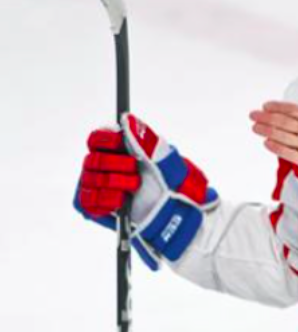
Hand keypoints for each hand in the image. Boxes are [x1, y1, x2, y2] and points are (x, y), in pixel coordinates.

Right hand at [74, 114, 218, 269]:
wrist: (175, 212)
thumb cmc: (170, 183)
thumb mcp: (165, 160)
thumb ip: (146, 140)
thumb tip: (128, 119)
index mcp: (118, 150)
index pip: (97, 138)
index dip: (106, 139)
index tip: (120, 142)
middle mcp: (103, 166)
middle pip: (93, 160)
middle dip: (115, 165)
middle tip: (134, 171)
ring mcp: (96, 186)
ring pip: (90, 180)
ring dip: (113, 184)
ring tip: (133, 188)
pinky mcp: (93, 206)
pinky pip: (86, 201)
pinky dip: (104, 201)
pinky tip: (120, 202)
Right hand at [250, 101, 297, 182]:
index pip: (295, 110)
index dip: (281, 107)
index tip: (267, 105)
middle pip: (285, 122)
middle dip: (269, 117)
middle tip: (254, 115)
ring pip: (284, 137)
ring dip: (269, 131)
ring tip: (256, 127)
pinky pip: (290, 153)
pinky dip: (279, 149)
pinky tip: (268, 144)